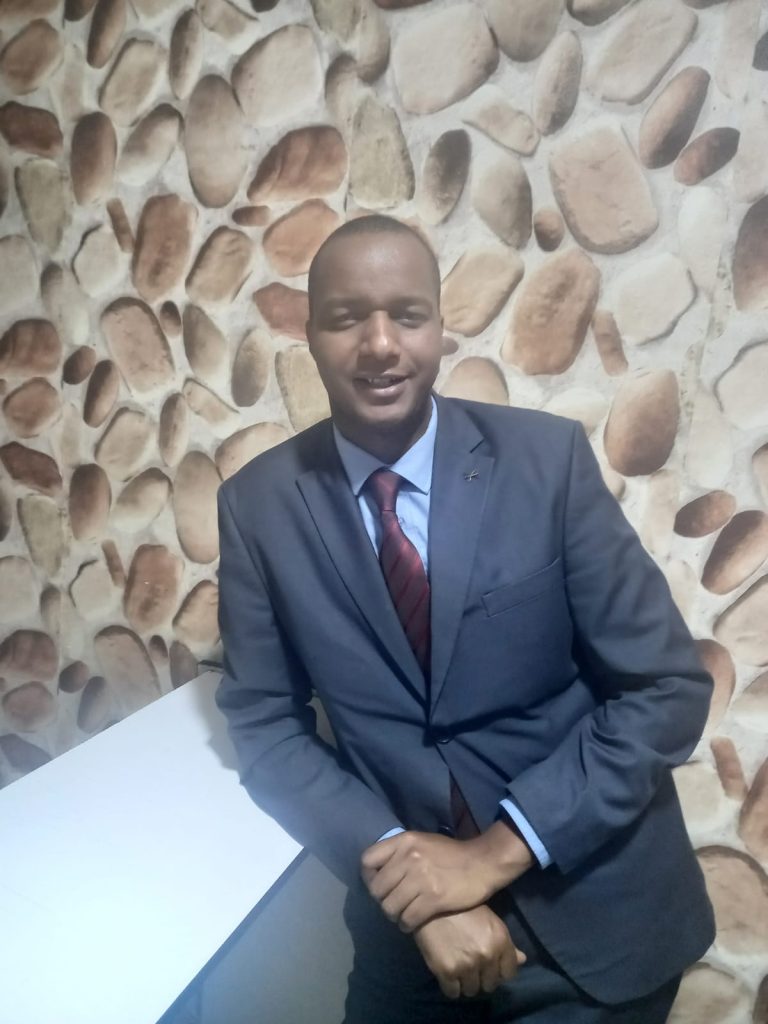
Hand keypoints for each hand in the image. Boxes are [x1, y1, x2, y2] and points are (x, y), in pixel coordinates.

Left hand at [361, 821, 532, 931]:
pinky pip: (407, 919)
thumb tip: (380, 871)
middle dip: (383, 901)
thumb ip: (401, 853)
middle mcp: (409, 858)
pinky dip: (407, 925)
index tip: (379, 885)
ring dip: (394, 916)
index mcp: (405, 841)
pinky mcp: (433, 899)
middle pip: (377, 890)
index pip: (367, 861)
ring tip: (403, 915)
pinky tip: (412, 923)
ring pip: (390, 907)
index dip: (369, 877)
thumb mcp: (423, 842)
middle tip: (394, 905)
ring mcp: (421, 879)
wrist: (482, 863)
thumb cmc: (452, 854)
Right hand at [414, 905, 524, 998]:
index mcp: (500, 940)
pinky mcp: (447, 971)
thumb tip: (522, 960)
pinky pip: (453, 993)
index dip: (498, 971)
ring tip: (458, 967)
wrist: (430, 903)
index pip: (509, 973)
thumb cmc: (461, 908)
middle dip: (481, 977)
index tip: (488, 966)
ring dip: (465, 982)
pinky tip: (447, 971)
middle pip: (490, 985)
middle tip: (471, 964)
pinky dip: (450, 986)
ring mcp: (467, 965)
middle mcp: (487, 955)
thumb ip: (506, 943)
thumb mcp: (489, 920)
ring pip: (471, 990)